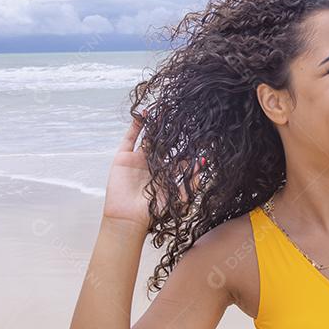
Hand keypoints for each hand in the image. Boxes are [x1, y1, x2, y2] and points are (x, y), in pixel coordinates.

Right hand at [101, 110, 202, 231]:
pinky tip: (143, 114)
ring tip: (162, 110)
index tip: (198, 133)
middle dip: (171, 132)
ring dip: (154, 125)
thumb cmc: (153, 212)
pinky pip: (129, 138)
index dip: (187, 147)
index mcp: (166, 175)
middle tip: (181, 116)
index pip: (179, 157)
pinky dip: (135, 126)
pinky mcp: (123, 158)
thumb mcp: (178, 198)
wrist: (128, 219)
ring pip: (147, 138)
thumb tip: (204, 162)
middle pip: (163, 145)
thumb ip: (192, 181)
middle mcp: (152, 166)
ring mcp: (137, 161)